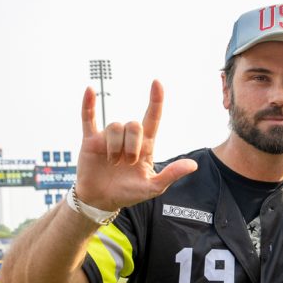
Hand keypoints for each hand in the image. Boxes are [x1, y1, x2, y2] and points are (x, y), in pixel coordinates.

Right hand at [75, 80, 196, 210]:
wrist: (101, 200)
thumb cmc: (128, 193)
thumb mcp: (153, 187)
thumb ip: (171, 174)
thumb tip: (193, 165)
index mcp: (145, 146)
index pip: (153, 118)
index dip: (156, 101)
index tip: (157, 83)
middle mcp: (128, 138)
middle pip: (133, 124)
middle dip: (132, 144)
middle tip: (128, 162)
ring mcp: (109, 137)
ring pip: (114, 126)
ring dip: (114, 147)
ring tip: (113, 163)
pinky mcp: (91, 141)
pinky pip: (88, 118)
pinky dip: (88, 104)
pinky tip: (90, 90)